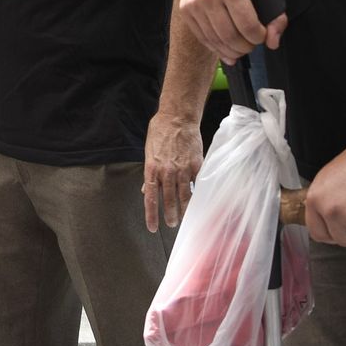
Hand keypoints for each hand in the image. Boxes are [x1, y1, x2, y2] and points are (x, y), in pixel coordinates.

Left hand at [143, 112, 202, 230]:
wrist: (177, 118)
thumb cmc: (161, 132)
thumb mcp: (148, 152)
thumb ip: (149, 173)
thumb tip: (147, 190)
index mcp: (152, 169)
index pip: (150, 199)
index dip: (151, 215)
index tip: (153, 228)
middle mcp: (167, 172)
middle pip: (168, 201)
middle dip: (170, 216)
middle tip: (172, 224)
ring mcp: (183, 169)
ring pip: (185, 196)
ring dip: (185, 210)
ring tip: (185, 218)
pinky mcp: (196, 165)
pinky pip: (197, 184)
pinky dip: (198, 194)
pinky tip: (199, 201)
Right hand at [180, 0, 285, 62]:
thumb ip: (274, 15)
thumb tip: (272, 42)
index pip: (248, 26)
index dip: (259, 37)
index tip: (262, 35)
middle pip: (230, 37)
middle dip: (246, 47)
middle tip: (252, 43)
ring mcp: (195, 3)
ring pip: (215, 40)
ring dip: (231, 50)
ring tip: (241, 47)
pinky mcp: (185, 9)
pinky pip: (201, 36)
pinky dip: (215, 47)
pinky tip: (226, 48)